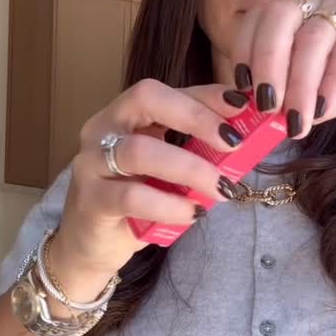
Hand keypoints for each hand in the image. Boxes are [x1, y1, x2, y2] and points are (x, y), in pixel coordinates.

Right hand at [52, 80, 252, 282]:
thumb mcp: (167, 168)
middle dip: (196, 116)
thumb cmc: (135, 200)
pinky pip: (132, 196)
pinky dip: (169, 205)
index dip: (205, 95)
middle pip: (146, 99)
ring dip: (190, 168)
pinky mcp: (91, 200)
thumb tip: (245, 138)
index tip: (243, 105)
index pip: (166, 90)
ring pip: (140, 151)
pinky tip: (193, 213)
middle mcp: (103, 129)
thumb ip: (195, 149)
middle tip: (233, 142)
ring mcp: (92, 163)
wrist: (90, 245)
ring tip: (221, 187)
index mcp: (125, 114)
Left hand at [231, 0, 335, 138]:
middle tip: (264, 107)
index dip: (244, 53)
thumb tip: (272, 124)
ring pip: (313, 33)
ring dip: (298, 80)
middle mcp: (325, 2)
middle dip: (264, 63)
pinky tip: (326, 104)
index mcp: (307, 17)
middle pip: (278, 18)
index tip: (240, 93)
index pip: (261, 22)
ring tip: (296, 118)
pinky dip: (334, 76)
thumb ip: (310, 104)